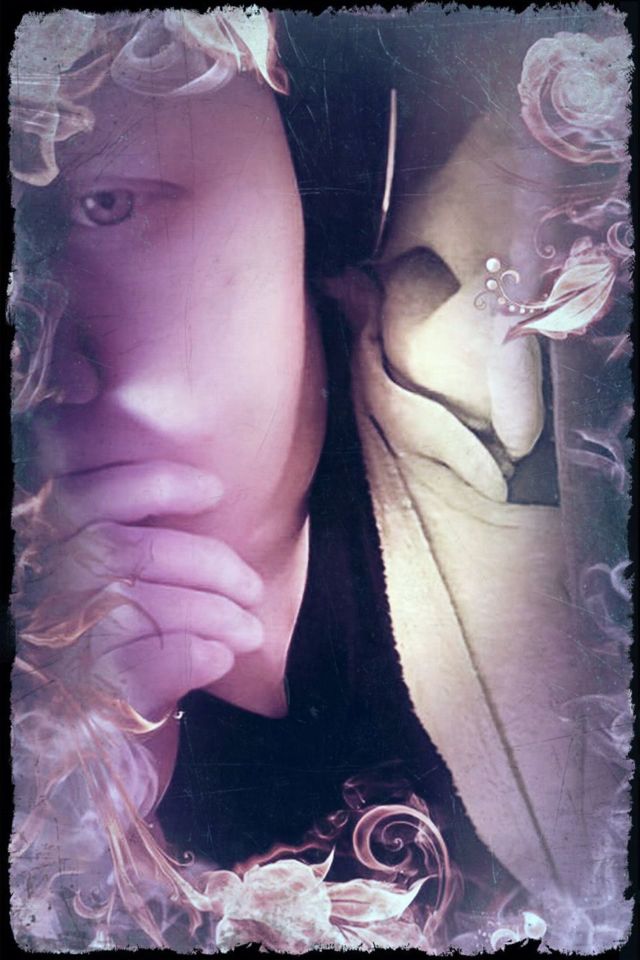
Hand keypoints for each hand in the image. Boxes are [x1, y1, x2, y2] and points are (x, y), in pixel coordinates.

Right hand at [22, 461, 263, 718]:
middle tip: (252, 586)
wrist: (86, 775)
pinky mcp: (84, 701)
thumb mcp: (116, 600)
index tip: (214, 489)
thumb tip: (212, 504)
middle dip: (207, 561)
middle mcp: (38, 598)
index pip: (80, 495)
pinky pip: (152, 660)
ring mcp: (56, 648)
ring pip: (140, 603)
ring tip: (251, 631)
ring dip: (215, 613)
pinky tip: (219, 659)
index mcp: (44, 560)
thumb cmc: (114, 671)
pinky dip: (197, 653)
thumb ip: (138, 553)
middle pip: (123, 550)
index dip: (150, 481)